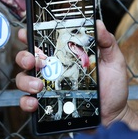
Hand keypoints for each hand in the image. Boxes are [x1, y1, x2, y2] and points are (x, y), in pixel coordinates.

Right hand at [15, 20, 137, 128]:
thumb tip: (98, 23)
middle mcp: (53, 70)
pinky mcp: (46, 105)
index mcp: (65, 56)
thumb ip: (107, 42)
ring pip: (23, 79)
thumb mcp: (113, 61)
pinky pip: (27, 102)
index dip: (30, 34)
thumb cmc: (112, 88)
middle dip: (24, 56)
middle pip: (27, 58)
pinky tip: (35, 102)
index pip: (43, 42)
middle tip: (34, 61)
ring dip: (26, 80)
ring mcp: (48, 88)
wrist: (113, 115)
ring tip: (38, 85)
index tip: (26, 32)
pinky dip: (26, 101)